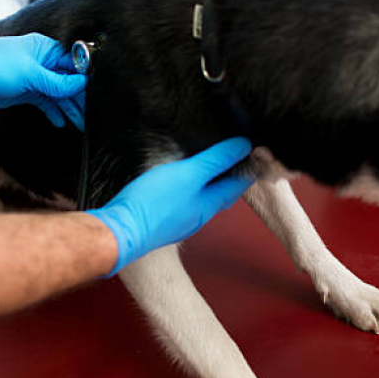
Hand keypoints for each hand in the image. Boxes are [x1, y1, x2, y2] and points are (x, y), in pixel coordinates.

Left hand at [0, 27, 85, 129]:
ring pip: (58, 94)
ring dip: (69, 108)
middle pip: (68, 81)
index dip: (85, 80)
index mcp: (45, 51)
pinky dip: (53, 111)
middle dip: (80, 98)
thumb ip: (56, 82)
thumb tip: (80, 83)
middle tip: (93, 117)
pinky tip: (61, 122)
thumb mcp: (29, 74)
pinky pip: (44, 102)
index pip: (74, 64)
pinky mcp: (23, 92)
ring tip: (81, 124)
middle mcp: (41, 63)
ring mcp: (32, 78)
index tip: (97, 96)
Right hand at [87, 138, 254, 274]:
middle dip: (231, 175)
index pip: (239, 184)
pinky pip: (184, 201)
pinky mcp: (164, 218)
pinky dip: (190, 189)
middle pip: (222, 192)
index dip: (248, 167)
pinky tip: (181, 182)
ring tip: (211, 165)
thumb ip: (215, 160)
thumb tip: (243, 147)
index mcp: (210, 203)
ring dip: (210, 182)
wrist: (122, 230)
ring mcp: (182, 219)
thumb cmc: (154, 203)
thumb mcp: (188, 174)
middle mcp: (199, 214)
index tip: (256, 152)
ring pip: (203, 198)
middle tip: (237, 157)